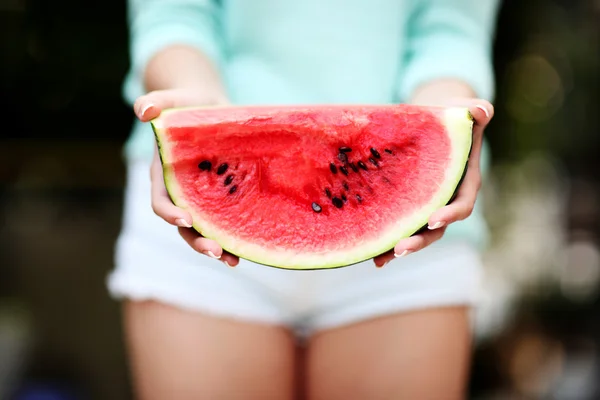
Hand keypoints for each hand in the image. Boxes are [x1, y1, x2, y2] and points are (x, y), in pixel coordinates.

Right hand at [135, 89, 239, 266]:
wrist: (210, 107)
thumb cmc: (190, 103)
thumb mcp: (177, 98)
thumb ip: (158, 101)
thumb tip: (143, 110)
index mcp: (164, 173)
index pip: (161, 199)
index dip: (170, 212)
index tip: (187, 219)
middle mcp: (180, 191)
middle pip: (183, 224)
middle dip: (197, 241)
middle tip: (216, 252)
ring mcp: (200, 198)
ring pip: (202, 230)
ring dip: (215, 247)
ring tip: (233, 261)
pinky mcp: (219, 199)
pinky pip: (222, 223)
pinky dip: (231, 238)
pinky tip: (246, 250)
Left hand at [373, 99, 493, 266]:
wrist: (437, 125)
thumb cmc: (452, 117)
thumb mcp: (463, 111)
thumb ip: (474, 112)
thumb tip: (481, 109)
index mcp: (464, 184)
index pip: (462, 205)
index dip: (450, 214)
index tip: (433, 218)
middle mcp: (446, 202)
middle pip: (436, 229)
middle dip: (420, 241)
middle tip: (400, 249)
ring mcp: (427, 208)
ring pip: (416, 234)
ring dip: (399, 248)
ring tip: (379, 259)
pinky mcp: (409, 208)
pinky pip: (399, 227)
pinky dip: (386, 240)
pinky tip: (369, 252)